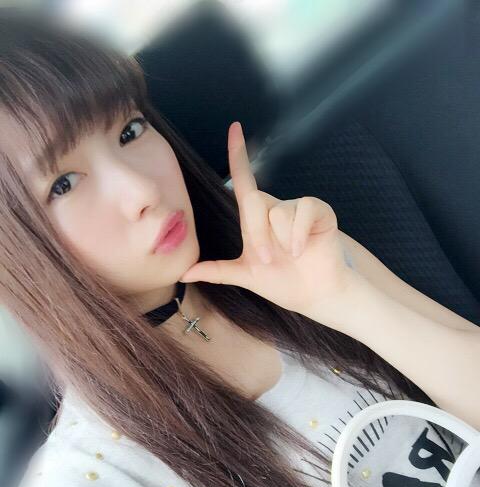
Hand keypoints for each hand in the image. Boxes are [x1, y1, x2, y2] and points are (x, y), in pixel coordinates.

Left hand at [180, 121, 356, 317]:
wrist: (315, 294)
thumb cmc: (283, 283)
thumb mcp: (245, 276)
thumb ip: (216, 271)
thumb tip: (183, 274)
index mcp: (256, 220)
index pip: (244, 181)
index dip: (239, 155)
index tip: (234, 128)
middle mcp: (275, 209)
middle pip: (255, 201)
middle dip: (259, 234)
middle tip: (267, 260)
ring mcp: (298, 209)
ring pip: (278, 210)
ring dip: (281, 240)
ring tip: (291, 256)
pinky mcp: (319, 212)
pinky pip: (303, 211)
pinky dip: (299, 234)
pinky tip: (303, 249)